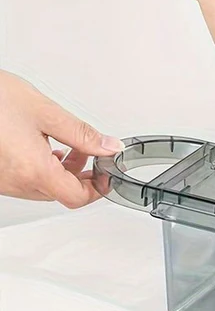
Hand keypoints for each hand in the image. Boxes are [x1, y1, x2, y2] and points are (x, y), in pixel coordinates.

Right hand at [0, 70, 123, 207]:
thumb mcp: (45, 112)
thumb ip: (82, 134)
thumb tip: (109, 147)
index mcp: (33, 170)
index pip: (77, 197)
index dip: (98, 187)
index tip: (106, 173)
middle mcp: (16, 182)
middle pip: (62, 194)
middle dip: (81, 176)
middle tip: (91, 154)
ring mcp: (3, 182)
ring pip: (44, 189)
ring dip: (61, 172)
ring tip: (68, 146)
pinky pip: (25, 182)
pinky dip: (41, 170)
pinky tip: (43, 148)